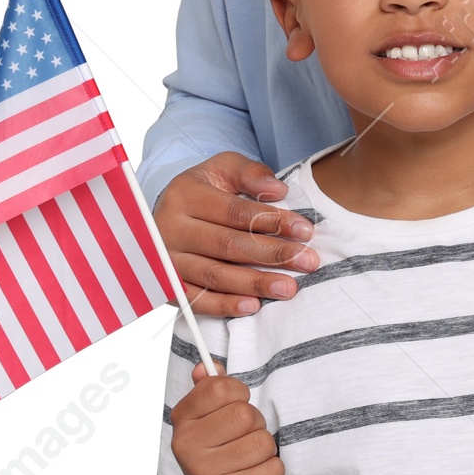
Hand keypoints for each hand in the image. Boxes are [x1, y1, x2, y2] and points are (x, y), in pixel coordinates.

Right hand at [155, 152, 319, 317]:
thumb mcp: (223, 168)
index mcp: (185, 195)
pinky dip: (225, 306)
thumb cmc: (205, 190)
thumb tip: (277, 190)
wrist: (167, 214)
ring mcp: (166, 260)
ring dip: (255, 284)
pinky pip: (197, 301)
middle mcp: (170, 229)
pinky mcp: (167, 286)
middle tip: (307, 261)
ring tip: (289, 288)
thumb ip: (251, 173)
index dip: (272, 221)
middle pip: (228, 245)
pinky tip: (253, 306)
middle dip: (272, 254)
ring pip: (214, 276)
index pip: (235, 212)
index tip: (306, 230)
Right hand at [169, 364, 283, 474]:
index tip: (236, 404)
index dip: (239, 393)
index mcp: (182, 421)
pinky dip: (271, 472)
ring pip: (262, 441)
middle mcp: (188, 447)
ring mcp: (206, 474)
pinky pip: (274, 468)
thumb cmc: (219, 454)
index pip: (220, 387)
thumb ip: (209, 389)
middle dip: (255, 425)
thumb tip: (206, 366)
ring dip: (265, 450)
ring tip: (247, 462)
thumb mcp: (210, 420)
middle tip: (243, 440)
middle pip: (245, 415)